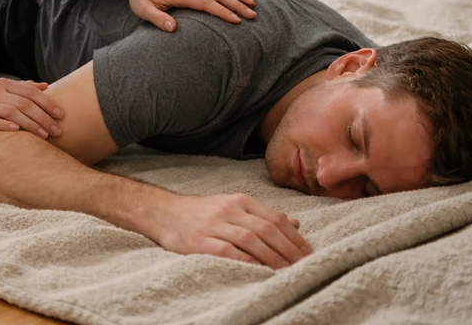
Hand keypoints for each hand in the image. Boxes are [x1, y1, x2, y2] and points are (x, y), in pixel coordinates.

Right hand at [0, 78, 63, 138]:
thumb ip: (22, 87)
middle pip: (24, 103)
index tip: (61, 115)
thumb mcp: (0, 89)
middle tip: (57, 130)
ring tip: (43, 135)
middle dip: (43, 117)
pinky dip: (5, 125)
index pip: (30, 92)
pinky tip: (17, 131)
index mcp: (4, 84)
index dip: (47, 103)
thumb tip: (45, 85)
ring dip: (30, 124)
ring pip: (11, 112)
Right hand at [147, 192, 310, 268]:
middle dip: (288, 249)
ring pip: (249, 238)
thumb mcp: (232, 206)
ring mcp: (214, 225)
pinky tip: (256, 269)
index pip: (274, 218)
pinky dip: (244, 260)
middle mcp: (228, 210)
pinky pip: (226, 250)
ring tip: (286, 271)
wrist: (163, 213)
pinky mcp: (199, 241)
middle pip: (266, 229)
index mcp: (240, 200)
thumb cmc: (201, 213)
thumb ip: (262, 215)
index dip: (294, 237)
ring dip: (271, 256)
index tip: (308, 254)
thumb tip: (294, 224)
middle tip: (303, 266)